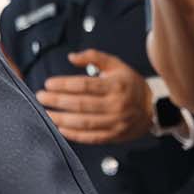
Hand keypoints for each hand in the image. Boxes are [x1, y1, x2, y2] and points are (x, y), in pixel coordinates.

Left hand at [34, 49, 154, 142]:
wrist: (153, 107)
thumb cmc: (129, 84)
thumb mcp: (116, 65)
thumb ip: (94, 57)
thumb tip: (71, 57)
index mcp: (116, 86)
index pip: (85, 85)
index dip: (64, 84)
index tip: (48, 84)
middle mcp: (117, 105)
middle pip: (81, 104)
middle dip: (57, 101)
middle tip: (40, 97)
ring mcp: (116, 122)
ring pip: (84, 123)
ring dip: (61, 119)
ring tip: (46, 113)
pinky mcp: (115, 135)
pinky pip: (92, 137)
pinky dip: (75, 135)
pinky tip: (60, 129)